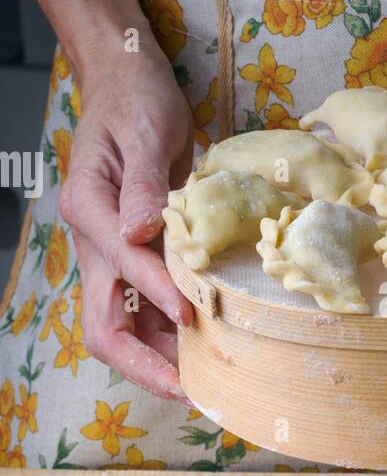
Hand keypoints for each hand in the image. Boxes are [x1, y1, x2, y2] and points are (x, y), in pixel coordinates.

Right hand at [59, 41, 194, 399]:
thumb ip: (142, 181)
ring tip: (208, 382)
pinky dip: (172, 334)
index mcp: (89, 209)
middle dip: (145, 364)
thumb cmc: (137, 100)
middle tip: (191, 391)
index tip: (193, 316)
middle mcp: (93, 241)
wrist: (128, 84)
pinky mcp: (132, 256)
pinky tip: (208, 347)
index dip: (157, 294)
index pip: (121, 267)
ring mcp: (110, 254)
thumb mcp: (146, 128)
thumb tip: (140, 230)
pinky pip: (146, 309)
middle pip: (105, 325)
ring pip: (125, 327)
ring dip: (163, 358)